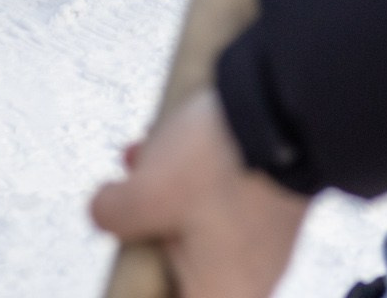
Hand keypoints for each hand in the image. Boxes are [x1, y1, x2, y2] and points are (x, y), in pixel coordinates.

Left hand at [90, 91, 306, 297]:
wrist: (285, 108)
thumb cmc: (218, 164)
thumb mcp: (149, 192)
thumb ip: (114, 216)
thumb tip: (101, 213)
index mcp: (220, 296)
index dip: (135, 284)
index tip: (123, 252)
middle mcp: (247, 281)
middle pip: (177, 270)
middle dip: (143, 228)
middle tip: (124, 195)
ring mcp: (262, 244)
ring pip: (195, 231)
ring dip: (163, 198)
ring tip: (141, 156)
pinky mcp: (268, 207)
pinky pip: (218, 207)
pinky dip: (189, 183)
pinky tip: (165, 143)